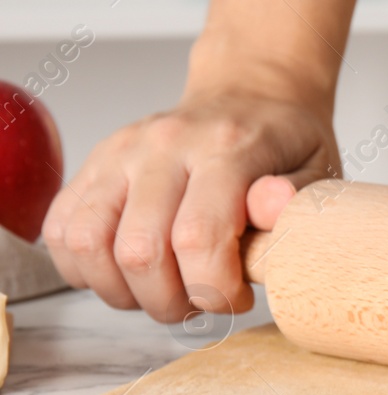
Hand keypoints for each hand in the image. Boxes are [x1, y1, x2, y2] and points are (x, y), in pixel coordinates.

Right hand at [41, 92, 337, 322]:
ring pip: (87, 244)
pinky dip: (85, 269)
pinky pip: (61, 230)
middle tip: (201, 303)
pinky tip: (129, 272)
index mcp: (226, 147)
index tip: (236, 299)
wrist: (250, 92)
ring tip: (164, 290)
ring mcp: (120, 151)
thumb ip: (296, 201)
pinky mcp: (93, 163)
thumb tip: (270, 209)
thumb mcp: (318, 168)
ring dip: (123, 291)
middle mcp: (163, 145)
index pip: (198, 236)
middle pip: (138, 250)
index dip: (212, 289)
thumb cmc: (285, 140)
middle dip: (169, 301)